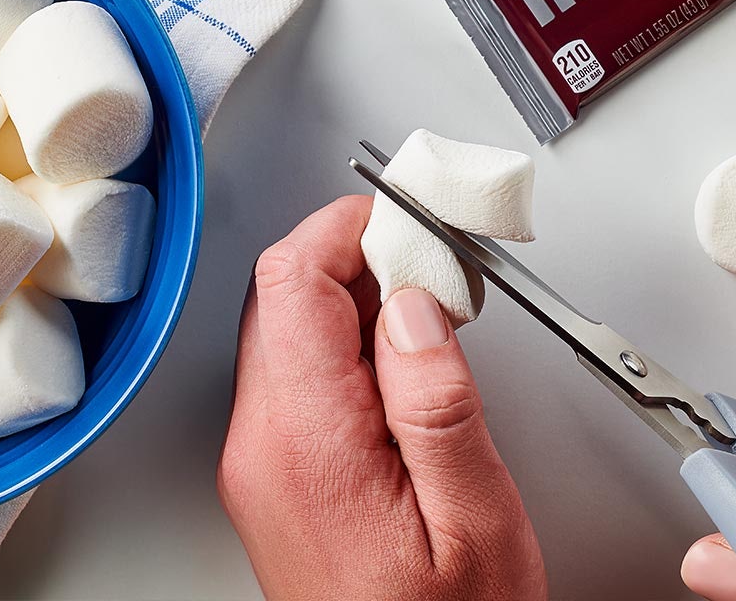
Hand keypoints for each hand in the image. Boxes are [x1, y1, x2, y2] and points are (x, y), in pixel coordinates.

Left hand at [218, 196, 546, 600]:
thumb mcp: (474, 516)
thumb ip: (437, 400)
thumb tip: (411, 305)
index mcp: (305, 442)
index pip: (293, 281)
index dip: (348, 229)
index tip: (407, 220)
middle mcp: (263, 444)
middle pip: (283, 297)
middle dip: (356, 256)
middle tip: (433, 261)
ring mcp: (261, 459)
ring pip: (288, 331)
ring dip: (355, 299)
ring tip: (432, 310)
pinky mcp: (276, 472)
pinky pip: (299, 376)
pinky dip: (348, 344)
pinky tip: (404, 359)